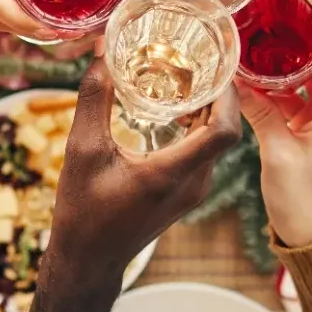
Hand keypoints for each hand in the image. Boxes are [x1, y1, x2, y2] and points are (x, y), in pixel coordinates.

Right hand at [23, 60, 241, 311]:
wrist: (88, 259)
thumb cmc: (83, 211)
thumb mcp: (82, 150)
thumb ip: (93, 99)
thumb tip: (102, 53)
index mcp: (172, 174)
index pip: (224, 131)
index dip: (229, 95)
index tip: (216, 64)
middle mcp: (193, 184)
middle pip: (225, 131)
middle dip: (218, 93)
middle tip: (199, 59)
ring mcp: (193, 191)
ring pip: (215, 141)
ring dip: (208, 109)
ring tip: (186, 76)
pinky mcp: (187, 193)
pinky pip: (204, 152)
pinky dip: (197, 126)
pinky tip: (174, 107)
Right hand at [239, 49, 311, 246]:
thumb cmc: (305, 199)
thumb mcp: (278, 151)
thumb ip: (261, 112)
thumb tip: (240, 80)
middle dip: (307, 46)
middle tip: (282, 21)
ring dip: (294, 70)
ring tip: (267, 46)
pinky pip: (306, 105)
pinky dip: (287, 93)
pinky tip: (262, 82)